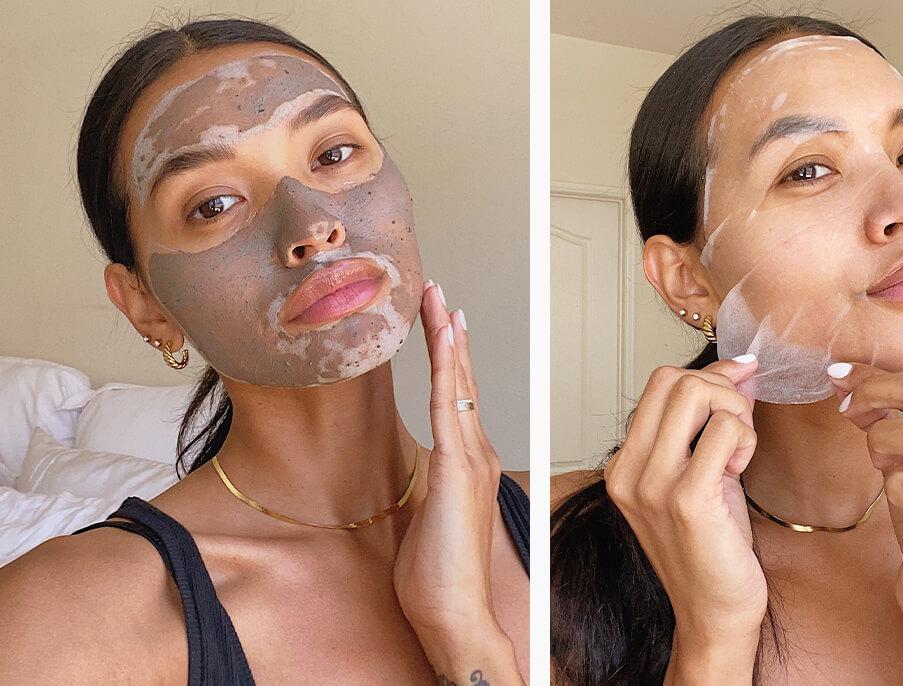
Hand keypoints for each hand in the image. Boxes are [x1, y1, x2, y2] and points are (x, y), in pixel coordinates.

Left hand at [393, 281, 505, 647]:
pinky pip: (448, 402)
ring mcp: (471, 458)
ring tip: (438, 300)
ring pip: (457, 382)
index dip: (450, 359)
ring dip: (446, 337)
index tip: (441, 326)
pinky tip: (442, 336)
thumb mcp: (428, 523)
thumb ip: (428, 494)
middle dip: (449, 333)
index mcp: (469, 465)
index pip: (458, 399)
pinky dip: (445, 365)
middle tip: (438, 294)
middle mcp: (477, 454)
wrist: (456, 615)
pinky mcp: (458, 467)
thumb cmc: (440, 579)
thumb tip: (418, 484)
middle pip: (461, 380)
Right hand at [603, 356, 765, 646]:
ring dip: (735, 412)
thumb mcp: (701, 474)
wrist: (714, 612)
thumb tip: (738, 368)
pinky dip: (745, 440)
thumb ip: (709, 423)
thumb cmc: (712, 545)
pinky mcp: (688, 500)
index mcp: (624, 464)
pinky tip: (741, 470)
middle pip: (674, 380)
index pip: (659, 382)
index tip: (740, 384)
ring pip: (697, 395)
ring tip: (739, 450)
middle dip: (722, 389)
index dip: (709, 375)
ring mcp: (654, 485)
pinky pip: (726, 431)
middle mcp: (629, 471)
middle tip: (741, 424)